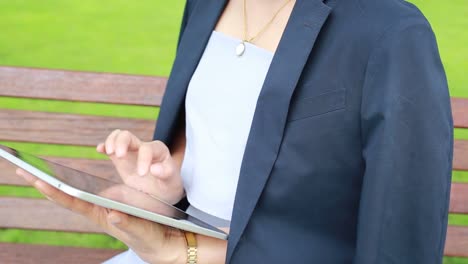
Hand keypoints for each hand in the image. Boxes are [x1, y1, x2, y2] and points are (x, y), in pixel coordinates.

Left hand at [16, 168, 186, 263]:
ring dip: (55, 182)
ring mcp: (103, 206)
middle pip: (67, 195)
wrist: (162, 241)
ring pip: (74, 192)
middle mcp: (98, 210)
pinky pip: (86, 190)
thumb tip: (113, 215)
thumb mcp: (142, 231)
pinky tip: (64, 179)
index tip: (36, 180)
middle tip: (22, 171)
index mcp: (102, 216)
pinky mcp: (112, 202)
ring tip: (35, 172)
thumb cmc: (152, 237)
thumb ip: (130, 224)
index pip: (74, 202)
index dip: (55, 192)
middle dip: (45, 183)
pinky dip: (71, 183)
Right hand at [97, 129, 183, 204]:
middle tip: (120, 156)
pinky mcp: (121, 159)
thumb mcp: (171, 181)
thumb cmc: (168, 184)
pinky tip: (100, 149)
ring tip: (110, 152)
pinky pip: (111, 148)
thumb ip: (166, 173)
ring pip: (118, 137)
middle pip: (128, 136)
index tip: (142, 174)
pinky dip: (104, 146)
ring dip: (111, 142)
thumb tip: (154, 168)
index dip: (143, 159)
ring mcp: (131, 152)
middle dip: (121, 143)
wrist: (162, 191)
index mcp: (158, 150)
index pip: (147, 149)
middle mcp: (143, 147)